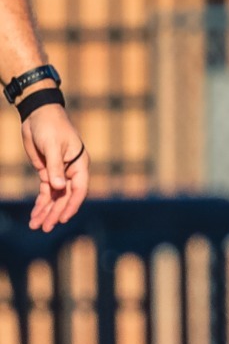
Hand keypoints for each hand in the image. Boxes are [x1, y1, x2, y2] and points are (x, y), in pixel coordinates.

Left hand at [20, 104, 86, 231]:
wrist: (38, 115)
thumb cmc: (50, 127)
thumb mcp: (52, 146)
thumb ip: (55, 168)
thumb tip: (58, 188)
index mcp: (79, 165)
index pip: (79, 190)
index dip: (71, 205)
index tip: (62, 219)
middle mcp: (71, 172)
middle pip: (65, 197)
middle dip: (55, 213)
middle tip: (45, 228)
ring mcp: (58, 173)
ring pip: (54, 197)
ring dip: (46, 212)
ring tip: (36, 226)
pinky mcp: (46, 172)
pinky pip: (45, 192)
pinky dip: (41, 203)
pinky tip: (35, 215)